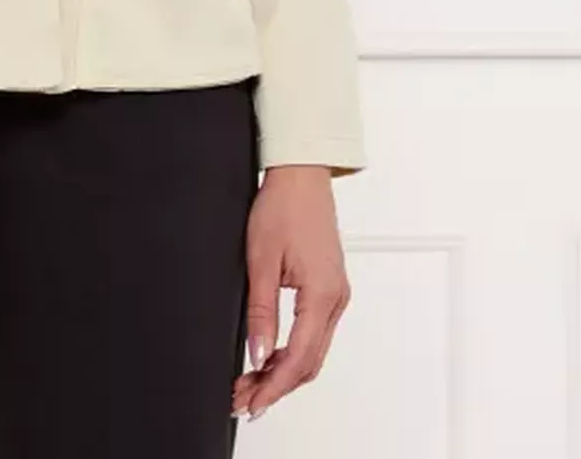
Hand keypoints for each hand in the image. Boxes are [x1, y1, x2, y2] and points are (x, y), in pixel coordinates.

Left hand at [231, 164, 352, 420]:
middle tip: (244, 399)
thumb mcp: (260, 259)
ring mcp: (336, 294)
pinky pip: (315, 333)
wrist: (301, 176)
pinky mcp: (329, 288)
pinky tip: (270, 357)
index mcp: (322, 294)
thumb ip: (261, 312)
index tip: (251, 403)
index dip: (273, 387)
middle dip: (277, 386)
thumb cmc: (282, 207)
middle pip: (309, 362)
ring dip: (284, 371)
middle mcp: (336, 299)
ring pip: (313, 351)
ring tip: (251, 383)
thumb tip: (258, 355)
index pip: (298, 358)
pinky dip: (293, 351)